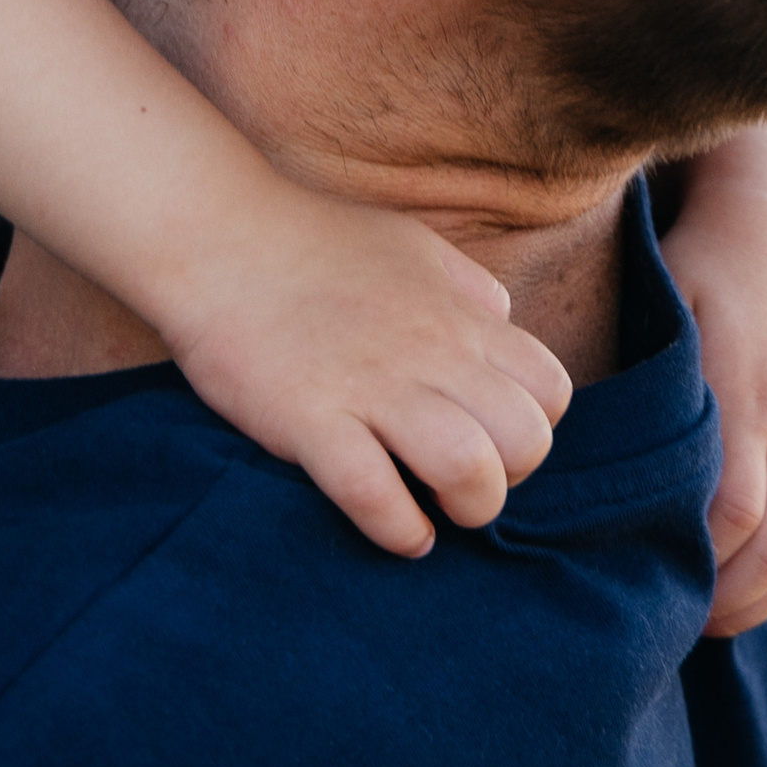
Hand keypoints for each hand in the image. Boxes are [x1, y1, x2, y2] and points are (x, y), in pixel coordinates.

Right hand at [165, 188, 568, 557]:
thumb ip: (467, 288)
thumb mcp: (412, 246)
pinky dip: (398, 529)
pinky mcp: (309, 420)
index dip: (533, 428)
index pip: (550, 390)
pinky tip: (396, 531)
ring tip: (436, 509)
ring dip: (464, 508)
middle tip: (465, 481)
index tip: (492, 439)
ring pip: (467, 470)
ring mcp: (370, 389)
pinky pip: (375, 494)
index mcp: (457, 315)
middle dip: (509, 478)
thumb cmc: (312, 241)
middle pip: (525, 441)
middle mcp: (429, 353)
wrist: (215, 235)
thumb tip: (503, 324)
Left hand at [662, 117, 766, 636]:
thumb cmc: (694, 274)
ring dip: (762, 597)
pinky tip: (747, 589)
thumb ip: (638, 387)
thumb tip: (581, 456)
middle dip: (730, 599)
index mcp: (743, 397)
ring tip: (705, 620)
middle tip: (672, 624)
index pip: (736, 508)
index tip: (651, 587)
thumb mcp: (658, 312)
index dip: (700, 561)